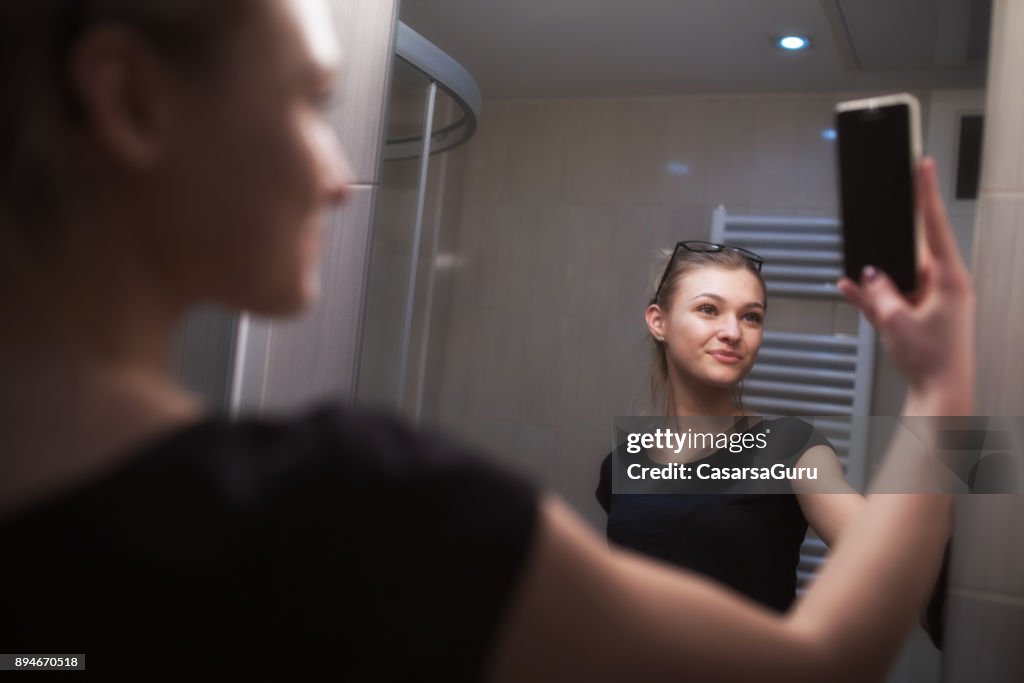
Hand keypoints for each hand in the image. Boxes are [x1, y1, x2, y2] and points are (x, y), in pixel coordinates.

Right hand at [837, 158, 974, 401]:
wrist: (941, 393)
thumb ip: (880, 293)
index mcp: (950, 279)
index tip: (923, 165)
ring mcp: (930, 300)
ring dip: (876, 276)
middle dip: (890, 241)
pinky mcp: (916, 314)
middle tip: (879, 215)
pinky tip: (850, 288)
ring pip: (896, 274)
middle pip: (912, 248)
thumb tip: (869, 275)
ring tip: (859, 276)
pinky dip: (870, 293)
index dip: (926, 194)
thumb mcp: (898, 322)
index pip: (934, 226)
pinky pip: (888, 295)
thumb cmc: (934, 360)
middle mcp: (943, 285)